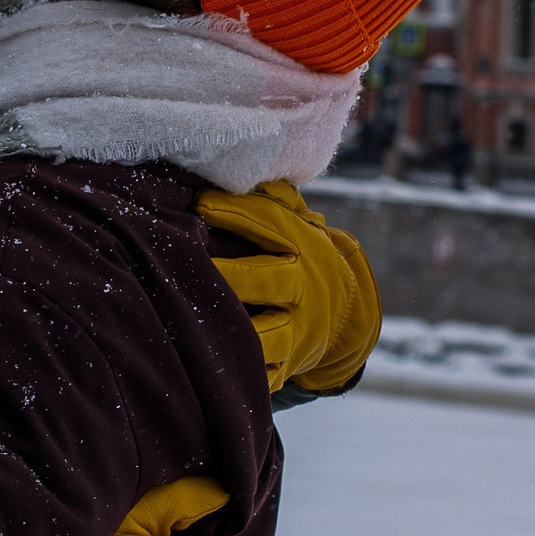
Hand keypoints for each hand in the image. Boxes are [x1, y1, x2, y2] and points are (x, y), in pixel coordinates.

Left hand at [194, 181, 381, 396]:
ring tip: (193, 319)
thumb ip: (272, 197)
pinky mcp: (286, 364)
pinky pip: (262, 374)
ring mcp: (297, 330)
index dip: (235, 212)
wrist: (346, 313)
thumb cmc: (298, 254)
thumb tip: (241, 161)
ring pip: (267, 335)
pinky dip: (237, 373)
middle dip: (231, 273)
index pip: (270, 224)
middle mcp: (304, 288)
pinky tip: (204, 365)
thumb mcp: (296, 221)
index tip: (198, 203)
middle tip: (188, 264)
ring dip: (232, 329)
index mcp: (304, 245)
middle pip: (268, 279)